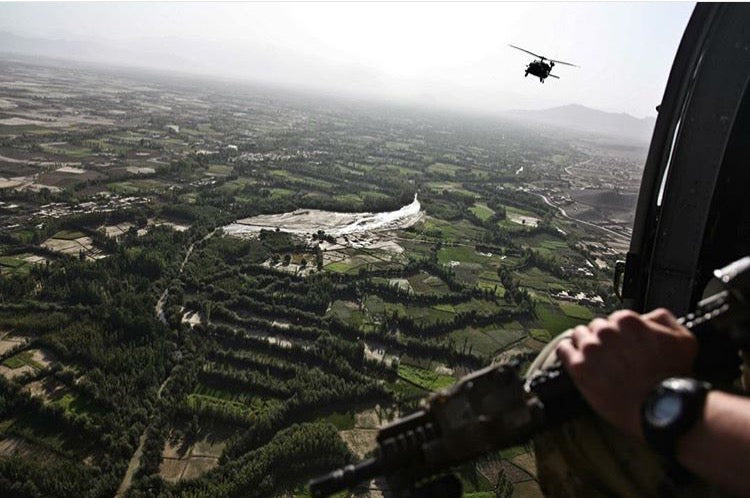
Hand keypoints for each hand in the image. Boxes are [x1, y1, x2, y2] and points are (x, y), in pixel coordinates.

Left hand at [556, 308, 697, 440]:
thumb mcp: (683, 340)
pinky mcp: (579, 367)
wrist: (661, 409)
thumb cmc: (672, 378)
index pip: (615, 319)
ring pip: (579, 335)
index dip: (622, 333)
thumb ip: (663, 319)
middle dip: (604, 339)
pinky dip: (568, 352)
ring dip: (585, 344)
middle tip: (613, 356)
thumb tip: (649, 316)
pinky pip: (563, 350)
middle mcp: (606, 331)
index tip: (625, 345)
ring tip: (596, 360)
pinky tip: (576, 359)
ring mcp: (591, 349)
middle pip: (596, 327)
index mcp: (628, 321)